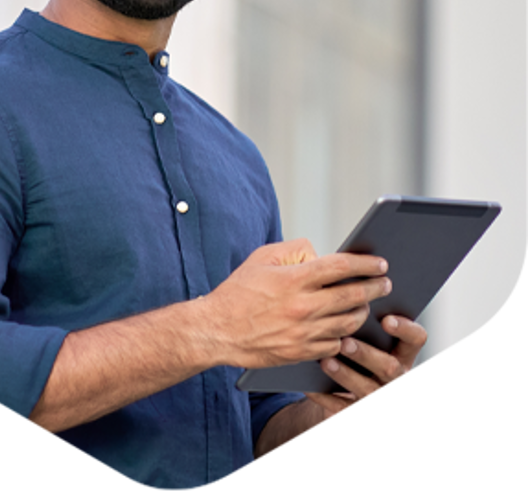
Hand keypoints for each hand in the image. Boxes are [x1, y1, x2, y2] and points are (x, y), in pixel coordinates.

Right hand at [203, 239, 391, 368]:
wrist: (217, 330)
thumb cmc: (238, 291)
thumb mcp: (262, 258)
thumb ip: (295, 250)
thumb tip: (321, 254)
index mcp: (294, 279)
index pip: (340, 267)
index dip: (364, 263)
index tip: (380, 263)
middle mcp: (302, 307)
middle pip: (352, 295)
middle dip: (375, 287)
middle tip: (385, 282)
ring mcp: (303, 333)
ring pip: (349, 322)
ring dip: (363, 311)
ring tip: (366, 303)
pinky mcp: (301, 353)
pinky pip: (335, 344)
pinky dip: (344, 334)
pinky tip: (345, 326)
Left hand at [304, 315, 426, 421]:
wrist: (345, 401)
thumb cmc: (354, 357)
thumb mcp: (366, 340)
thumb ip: (363, 321)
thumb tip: (346, 292)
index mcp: (403, 354)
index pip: (416, 339)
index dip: (405, 329)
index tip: (386, 319)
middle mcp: (397, 379)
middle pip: (389, 367)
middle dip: (366, 354)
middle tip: (345, 342)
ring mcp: (381, 402)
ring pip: (367, 391)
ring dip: (345, 376)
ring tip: (325, 361)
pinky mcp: (359, 419)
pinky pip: (342, 410)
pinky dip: (324, 397)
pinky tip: (309, 384)